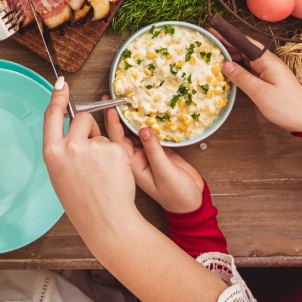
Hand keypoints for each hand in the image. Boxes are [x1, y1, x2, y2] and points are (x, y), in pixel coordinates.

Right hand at [42, 80, 140, 236]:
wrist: (106, 220)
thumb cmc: (81, 201)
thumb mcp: (59, 173)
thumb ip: (61, 149)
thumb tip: (68, 126)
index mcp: (52, 152)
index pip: (51, 114)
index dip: (57, 97)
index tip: (61, 83)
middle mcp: (70, 146)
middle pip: (81, 118)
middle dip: (87, 128)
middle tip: (90, 153)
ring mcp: (93, 147)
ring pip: (99, 132)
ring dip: (102, 145)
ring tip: (101, 172)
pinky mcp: (115, 150)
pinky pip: (114, 143)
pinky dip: (116, 156)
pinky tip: (113, 173)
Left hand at [103, 99, 205, 213]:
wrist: (192, 204)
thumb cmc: (176, 196)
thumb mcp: (165, 173)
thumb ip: (154, 151)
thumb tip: (143, 129)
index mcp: (132, 165)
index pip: (118, 140)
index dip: (113, 122)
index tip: (110, 106)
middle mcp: (136, 157)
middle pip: (124, 133)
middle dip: (119, 116)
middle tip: (113, 97)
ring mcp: (148, 153)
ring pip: (137, 132)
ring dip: (133, 117)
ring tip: (127, 99)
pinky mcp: (160, 150)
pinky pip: (152, 133)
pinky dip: (149, 123)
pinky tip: (147, 111)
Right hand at [211, 28, 301, 132]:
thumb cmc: (285, 106)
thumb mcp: (260, 93)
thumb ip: (242, 77)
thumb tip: (225, 65)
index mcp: (267, 61)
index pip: (244, 43)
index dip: (228, 36)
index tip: (213, 30)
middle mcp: (268, 62)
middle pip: (244, 48)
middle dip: (227, 44)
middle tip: (209, 42)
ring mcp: (269, 70)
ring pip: (246, 58)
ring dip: (232, 55)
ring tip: (215, 54)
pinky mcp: (269, 79)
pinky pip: (250, 68)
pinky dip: (238, 66)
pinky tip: (229, 69)